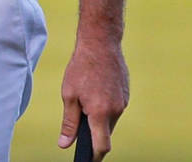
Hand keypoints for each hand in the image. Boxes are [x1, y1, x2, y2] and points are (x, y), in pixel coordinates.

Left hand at [58, 37, 128, 160]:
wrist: (100, 42)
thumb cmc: (81, 67)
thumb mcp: (69, 94)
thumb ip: (69, 122)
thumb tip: (65, 144)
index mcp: (100, 113)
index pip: (101, 146)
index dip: (94, 157)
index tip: (87, 160)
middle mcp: (116, 110)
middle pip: (105, 132)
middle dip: (93, 131)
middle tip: (79, 118)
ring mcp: (123, 101)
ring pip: (110, 119)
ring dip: (99, 116)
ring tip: (86, 98)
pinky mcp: (126, 93)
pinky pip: (115, 106)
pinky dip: (105, 104)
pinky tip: (96, 90)